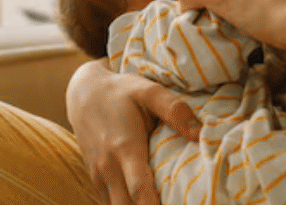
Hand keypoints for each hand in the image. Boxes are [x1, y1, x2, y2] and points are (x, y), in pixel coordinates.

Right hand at [66, 59, 201, 204]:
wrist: (83, 93)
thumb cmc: (121, 92)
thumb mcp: (149, 91)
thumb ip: (175, 110)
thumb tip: (201, 133)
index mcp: (125, 148)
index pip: (140, 191)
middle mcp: (108, 167)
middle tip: (175, 204)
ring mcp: (99, 176)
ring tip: (161, 202)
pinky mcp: (95, 179)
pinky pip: (109, 204)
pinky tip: (144, 202)